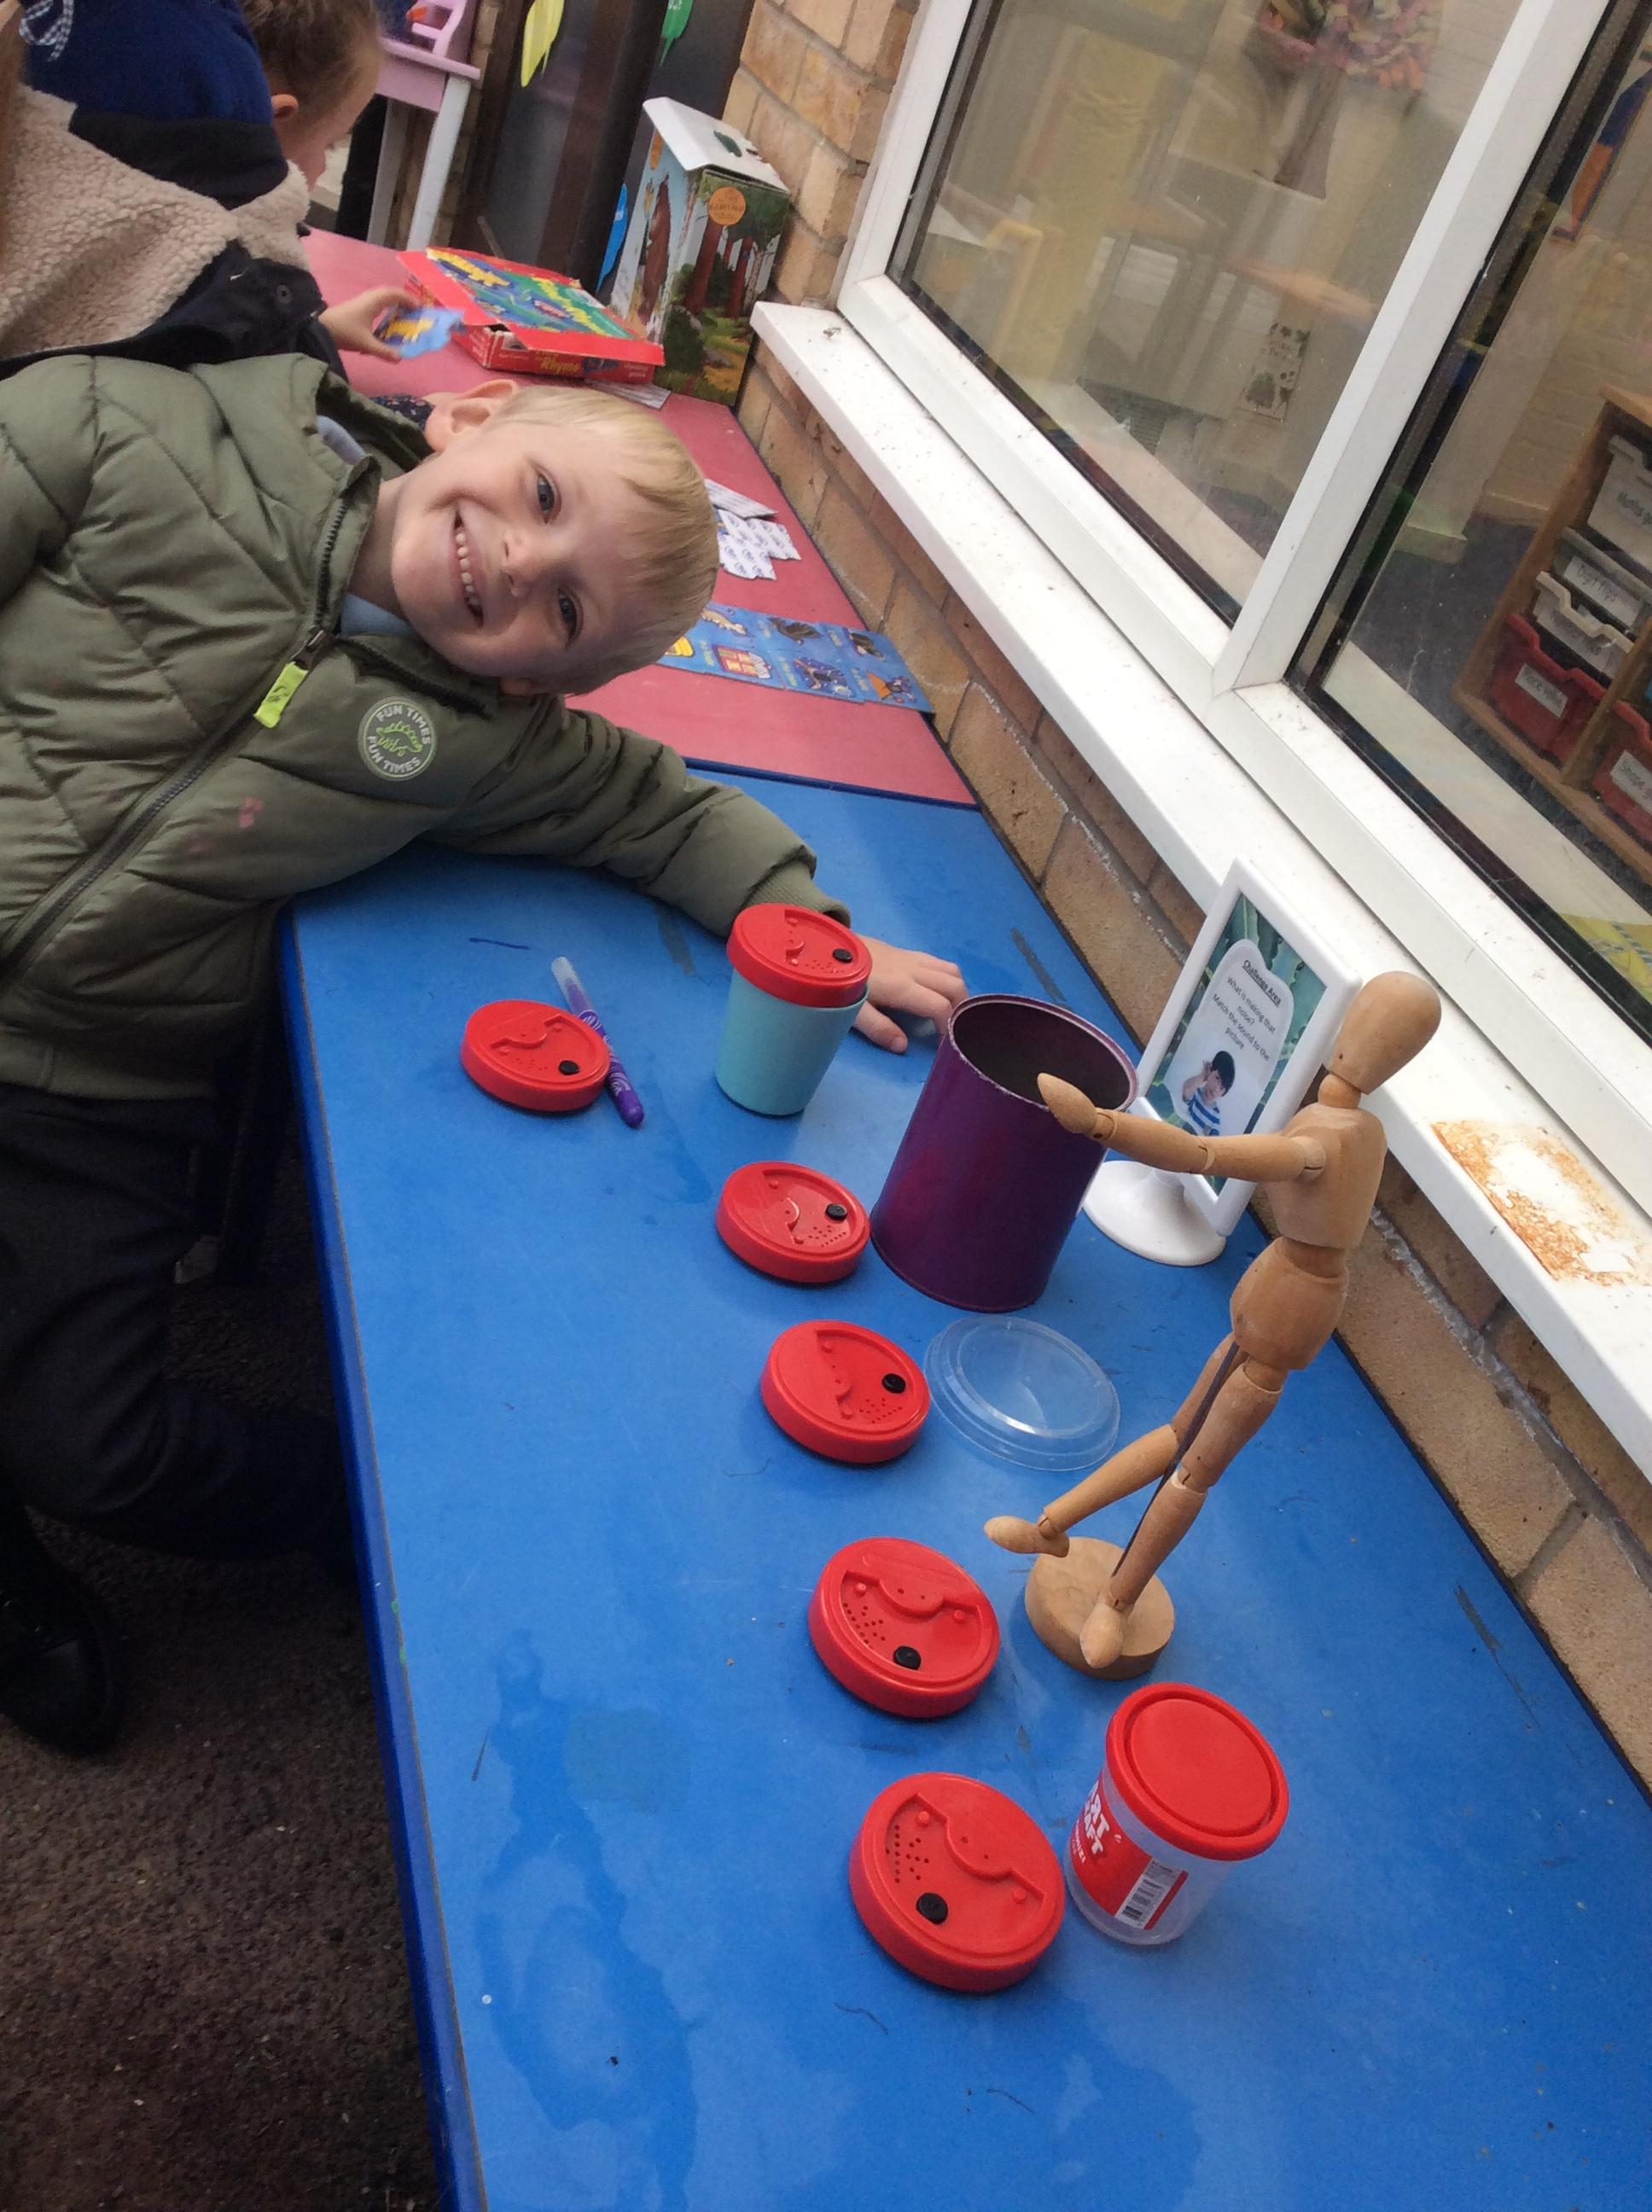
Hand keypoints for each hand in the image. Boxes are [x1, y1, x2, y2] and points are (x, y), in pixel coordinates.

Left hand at [319, 286, 420, 360]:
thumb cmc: (344, 331)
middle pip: (391, 293)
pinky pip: (378, 301)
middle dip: (405, 301)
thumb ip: (383, 351)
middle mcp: (370, 297)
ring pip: (384, 296)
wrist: (320, 327)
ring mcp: (364, 300)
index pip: (396, 294)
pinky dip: (387, 306)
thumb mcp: (365, 344)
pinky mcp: (359, 306)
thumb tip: (400, 358)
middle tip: (416, 312)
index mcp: (374, 301)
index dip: (410, 300)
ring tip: (406, 314)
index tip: (422, 309)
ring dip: (396, 302)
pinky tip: (389, 318)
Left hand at [852, 937, 965, 1052]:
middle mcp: (914, 970)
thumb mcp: (854, 1010)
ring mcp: (913, 958)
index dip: (947, 1026)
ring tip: (950, 1011)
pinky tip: (938, 991)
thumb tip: (902, 1046)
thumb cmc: (841, 980)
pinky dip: (949, 978)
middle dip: (961, 1008)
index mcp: (902, 987)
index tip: (944, 1045)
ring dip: (958, 991)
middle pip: (955, 985)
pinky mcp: (908, 953)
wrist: (832, 945)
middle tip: (952, 1028)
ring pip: (951, 971)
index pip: (939, 1006)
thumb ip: (878, 1028)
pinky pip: (940, 963)